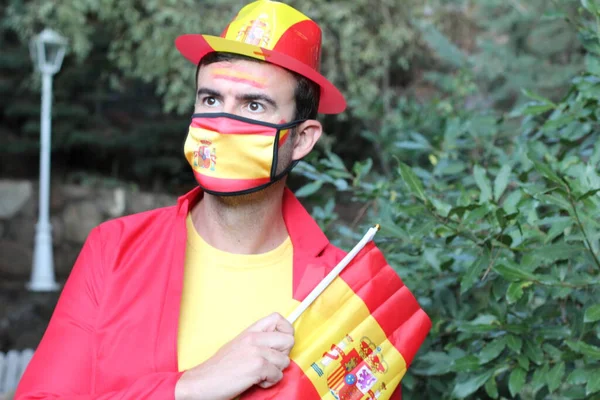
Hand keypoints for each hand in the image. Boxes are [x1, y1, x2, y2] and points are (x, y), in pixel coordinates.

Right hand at [175, 312, 294, 399]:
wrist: (202, 382)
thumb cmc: (220, 368)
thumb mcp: (239, 346)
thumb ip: (258, 341)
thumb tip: (278, 344)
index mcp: (250, 331)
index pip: (278, 318)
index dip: (285, 331)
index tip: (279, 344)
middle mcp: (254, 338)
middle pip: (289, 339)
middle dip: (283, 355)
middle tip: (270, 363)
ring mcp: (256, 351)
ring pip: (285, 360)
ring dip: (275, 371)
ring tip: (259, 374)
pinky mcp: (257, 367)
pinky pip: (278, 375)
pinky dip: (269, 382)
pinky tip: (255, 381)